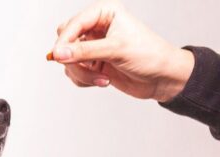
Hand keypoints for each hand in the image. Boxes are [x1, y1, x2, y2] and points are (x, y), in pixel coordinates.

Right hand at [50, 1, 194, 101]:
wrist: (162, 77)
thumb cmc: (149, 55)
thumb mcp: (115, 50)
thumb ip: (84, 52)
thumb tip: (58, 54)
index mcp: (104, 12)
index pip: (74, 24)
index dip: (64, 40)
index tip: (58, 56)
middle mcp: (97, 27)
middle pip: (66, 41)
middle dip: (73, 58)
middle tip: (85, 68)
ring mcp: (93, 46)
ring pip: (68, 60)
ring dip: (81, 73)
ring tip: (101, 78)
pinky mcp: (92, 63)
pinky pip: (74, 72)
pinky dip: (84, 80)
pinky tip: (102, 80)